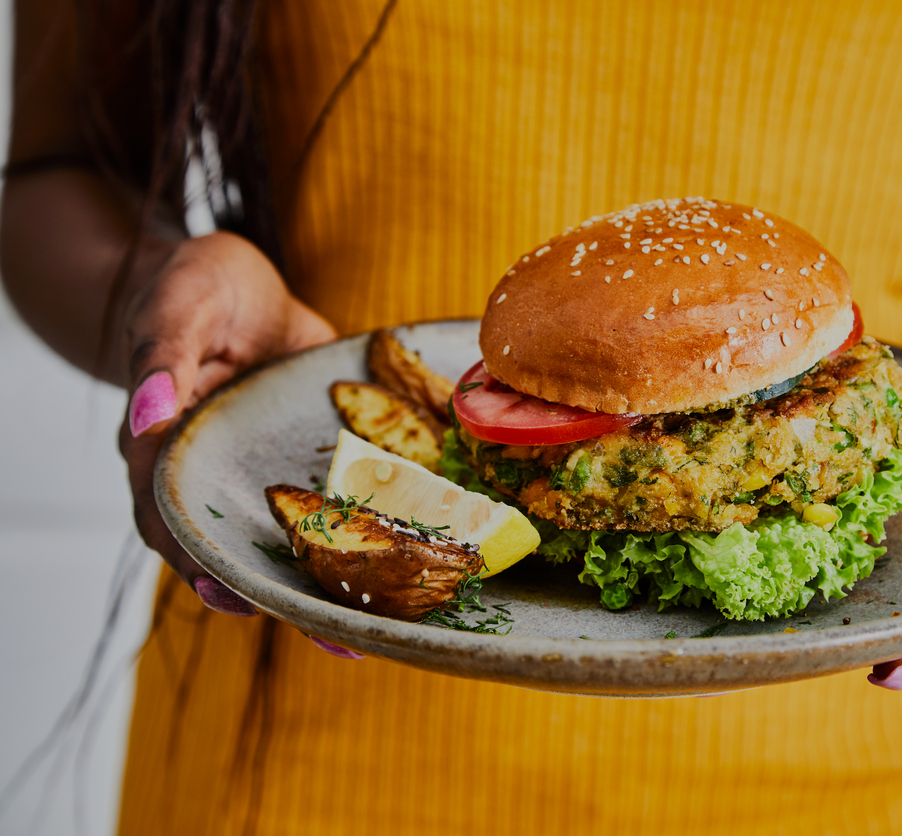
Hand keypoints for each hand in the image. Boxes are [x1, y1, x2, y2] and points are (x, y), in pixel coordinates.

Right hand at [117, 232, 336, 616]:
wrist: (240, 285)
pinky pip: (325, 507)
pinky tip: (400, 565)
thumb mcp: (180, 306)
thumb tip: (148, 413)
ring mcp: (259, 475)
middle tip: (328, 636)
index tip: (230, 595)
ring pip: (282, 540)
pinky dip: (355, 536)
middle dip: (277, 594)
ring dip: (320, 583)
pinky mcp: (301, 465)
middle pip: (233, 549)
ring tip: (369, 629)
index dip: (197, 560)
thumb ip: (163, 357)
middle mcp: (212, 475)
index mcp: (163, 448)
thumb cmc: (197, 289)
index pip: (171, 518)